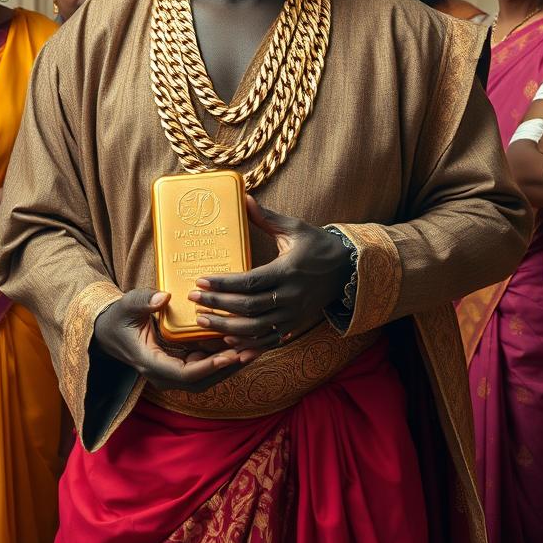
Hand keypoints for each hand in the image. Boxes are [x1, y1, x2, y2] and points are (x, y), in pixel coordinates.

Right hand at [93, 288, 250, 391]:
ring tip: (254, 347)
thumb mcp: (127, 306)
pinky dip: (223, 358)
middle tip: (252, 350)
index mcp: (152, 363)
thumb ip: (143, 301)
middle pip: (202, 380)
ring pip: (207, 377)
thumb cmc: (119, 318)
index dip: (209, 366)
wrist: (110, 332)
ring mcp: (173, 372)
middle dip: (228, 368)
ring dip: (230, 365)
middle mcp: (164, 374)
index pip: (185, 373)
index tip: (229, 355)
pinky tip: (241, 343)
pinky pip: (205, 366)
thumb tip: (164, 297)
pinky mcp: (180, 365)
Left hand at [188, 197, 352, 355]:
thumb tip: (245, 197)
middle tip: (195, 301)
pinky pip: (269, 340)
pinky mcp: (295, 326)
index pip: (249, 281)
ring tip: (203, 322)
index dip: (224, 284)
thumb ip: (267, 217)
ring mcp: (293, 315)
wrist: (348, 271)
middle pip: (248, 307)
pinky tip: (228, 343)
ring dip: (227, 328)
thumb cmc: (318, 246)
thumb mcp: (294, 228)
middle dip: (218, 305)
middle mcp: (290, 296)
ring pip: (256, 329)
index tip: (201, 281)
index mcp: (287, 271)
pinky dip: (248, 345)